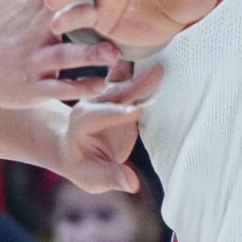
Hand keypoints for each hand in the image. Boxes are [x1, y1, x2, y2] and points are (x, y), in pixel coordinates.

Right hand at [0, 0, 129, 106]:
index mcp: (32, 6)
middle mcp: (32, 33)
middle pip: (63, 17)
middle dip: (87, 12)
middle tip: (116, 7)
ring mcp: (32, 62)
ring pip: (63, 58)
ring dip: (89, 56)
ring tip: (113, 54)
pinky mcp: (31, 88)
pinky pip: (59, 89)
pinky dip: (80, 88)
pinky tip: (101, 85)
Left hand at [53, 63, 162, 192]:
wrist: (77, 150)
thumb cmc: (84, 167)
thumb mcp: (91, 178)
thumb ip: (110, 177)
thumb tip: (132, 183)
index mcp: (82, 122)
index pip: (98, 116)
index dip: (116, 115)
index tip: (135, 113)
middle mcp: (93, 103)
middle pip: (116, 93)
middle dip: (136, 85)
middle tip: (158, 74)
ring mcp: (107, 95)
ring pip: (127, 82)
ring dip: (144, 73)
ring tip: (164, 62)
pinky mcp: (121, 93)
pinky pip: (133, 80)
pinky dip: (146, 71)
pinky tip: (165, 59)